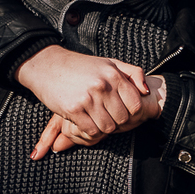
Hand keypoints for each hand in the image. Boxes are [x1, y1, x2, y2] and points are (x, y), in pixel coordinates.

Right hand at [31, 75, 166, 160]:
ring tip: (97, 119)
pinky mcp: (73, 109)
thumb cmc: (80, 66)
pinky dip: (91, 131)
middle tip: (108, 117)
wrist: (47, 65)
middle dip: (117, 122)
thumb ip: (132, 73)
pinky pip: (91, 131)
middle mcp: (102, 86)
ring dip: (103, 128)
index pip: (135, 105)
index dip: (131, 113)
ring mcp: (87, 98)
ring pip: (108, 127)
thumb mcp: (109, 63)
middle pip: (122, 119)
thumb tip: (146, 91)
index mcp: (114, 74)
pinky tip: (85, 121)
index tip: (122, 111)